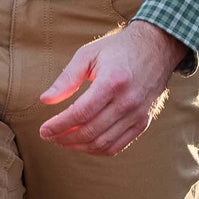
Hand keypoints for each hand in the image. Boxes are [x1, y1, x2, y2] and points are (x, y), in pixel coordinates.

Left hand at [38, 20, 188, 156]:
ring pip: (102, 143)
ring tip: (62, 140)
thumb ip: (67, 78)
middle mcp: (127, 101)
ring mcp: (137, 114)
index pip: (81, 113)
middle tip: (49, 136)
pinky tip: (83, 143)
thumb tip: (45, 99)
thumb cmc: (118, 48)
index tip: (44, 130)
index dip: (59, 125)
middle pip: (90, 131)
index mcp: (112, 81)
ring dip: (78, 146)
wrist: (155, 48)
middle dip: (64, 138)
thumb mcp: (89, 54)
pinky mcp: (143, 122)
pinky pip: (117, 146)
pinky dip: (97, 149)